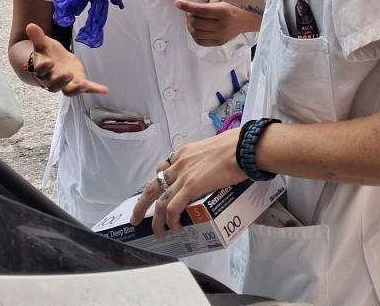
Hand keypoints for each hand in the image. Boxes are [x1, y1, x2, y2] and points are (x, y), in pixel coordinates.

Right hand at [24, 23, 108, 95]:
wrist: (55, 60)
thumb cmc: (48, 52)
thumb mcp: (44, 43)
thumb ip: (38, 37)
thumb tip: (30, 25)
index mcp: (43, 69)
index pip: (41, 70)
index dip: (44, 67)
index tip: (49, 62)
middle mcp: (53, 79)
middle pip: (54, 85)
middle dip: (61, 80)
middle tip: (68, 74)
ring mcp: (66, 83)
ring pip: (69, 90)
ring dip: (77, 89)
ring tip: (84, 85)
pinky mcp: (78, 82)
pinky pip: (87, 88)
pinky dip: (95, 89)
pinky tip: (105, 89)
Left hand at [130, 129, 245, 237]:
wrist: (243, 147)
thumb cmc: (237, 145)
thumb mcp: (214, 147)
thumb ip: (210, 158)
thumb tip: (221, 165)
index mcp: (185, 152)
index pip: (164, 167)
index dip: (158, 183)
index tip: (158, 193)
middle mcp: (179, 163)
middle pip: (153, 186)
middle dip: (142, 204)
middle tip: (136, 218)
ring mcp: (183, 176)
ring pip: (160, 201)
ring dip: (157, 221)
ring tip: (158, 233)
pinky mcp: (191, 186)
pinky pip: (174, 207)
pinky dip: (172, 220)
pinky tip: (176, 228)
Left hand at [176, 0, 256, 46]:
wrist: (250, 19)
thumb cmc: (237, 5)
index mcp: (223, 11)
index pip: (200, 10)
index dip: (186, 6)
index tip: (177, 3)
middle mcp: (221, 26)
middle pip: (196, 22)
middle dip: (188, 15)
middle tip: (189, 10)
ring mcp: (220, 36)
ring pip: (196, 33)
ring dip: (190, 25)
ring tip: (192, 18)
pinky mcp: (219, 42)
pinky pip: (200, 41)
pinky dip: (194, 34)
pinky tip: (196, 27)